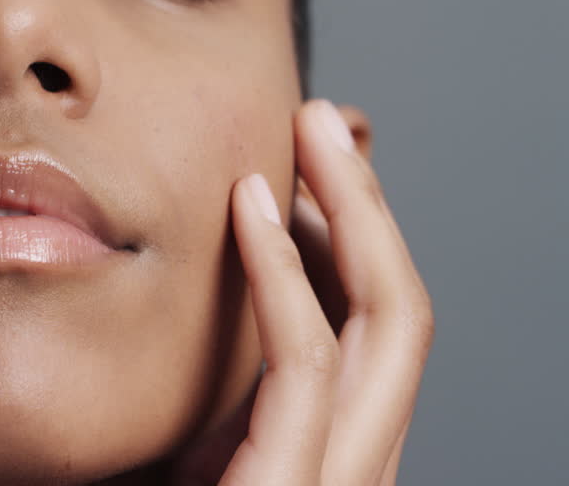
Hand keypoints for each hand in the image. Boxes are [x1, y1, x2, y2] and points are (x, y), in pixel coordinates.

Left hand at [176, 100, 433, 484]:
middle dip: (366, 205)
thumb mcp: (176, 440)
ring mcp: (335, 481)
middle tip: (319, 120)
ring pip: (383, 327)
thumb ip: (202, 379)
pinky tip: (250, 204)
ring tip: (308, 127)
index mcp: (321, 453)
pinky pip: (306, 364)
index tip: (305, 164)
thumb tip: (194, 280)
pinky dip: (284, 271)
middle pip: (392, 315)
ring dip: (351, 210)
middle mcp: (348, 464)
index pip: (367, 330)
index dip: (351, 235)